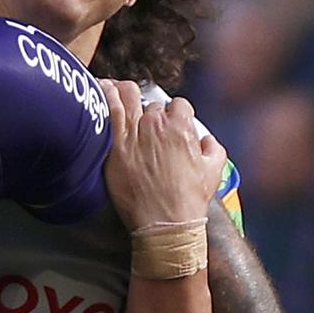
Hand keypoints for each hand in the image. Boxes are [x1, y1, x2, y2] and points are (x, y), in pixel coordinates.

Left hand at [100, 79, 224, 231]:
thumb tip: (206, 140)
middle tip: (144, 121)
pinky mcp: (113, 143)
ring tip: (116, 91)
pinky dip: (104, 95)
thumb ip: (213, 149)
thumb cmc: (188, 201)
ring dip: (123, 91)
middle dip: (149, 110)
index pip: (178, 105)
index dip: (175, 113)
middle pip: (150, 104)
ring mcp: (132, 131)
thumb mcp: (213, 172)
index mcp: (181, 127)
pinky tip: (100, 89)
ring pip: (126, 95)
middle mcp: (156, 125)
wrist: (164, 223)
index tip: (170, 122)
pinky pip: (106, 109)